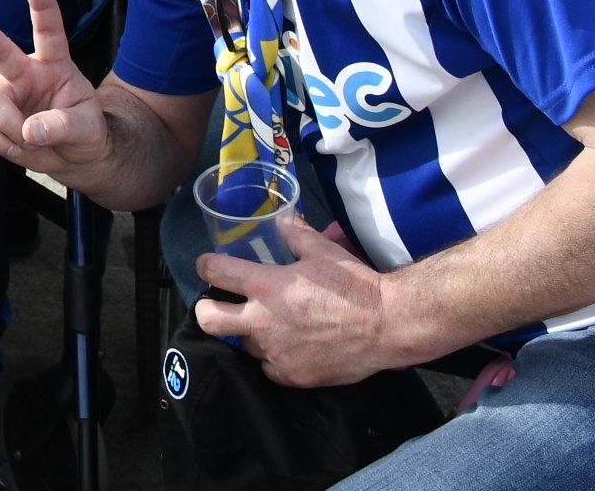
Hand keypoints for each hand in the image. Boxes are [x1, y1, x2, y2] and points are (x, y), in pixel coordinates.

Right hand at [0, 0, 106, 174]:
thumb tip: (30, 131)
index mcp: (54, 64)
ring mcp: (3, 91)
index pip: (49, 32)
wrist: (72, 156)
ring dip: (10, 129)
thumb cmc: (84, 132)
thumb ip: (64, 126)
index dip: (42, 8)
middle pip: (0, 50)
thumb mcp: (89, 129)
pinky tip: (16, 145)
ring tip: (31, 141)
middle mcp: (24, 71)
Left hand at [195, 217, 397, 385]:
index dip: (206, 266)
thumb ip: (294, 233)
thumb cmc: (355, 284)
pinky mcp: (293, 375)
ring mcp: (277, 352)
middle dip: (207, 310)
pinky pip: (269, 368)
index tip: (209, 266)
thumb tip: (281, 219)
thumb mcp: (322, 250)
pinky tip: (289, 348)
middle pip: (209, 320)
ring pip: (244, 345)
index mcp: (267, 286)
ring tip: (271, 325)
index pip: (215, 272)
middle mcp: (264, 320)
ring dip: (251, 334)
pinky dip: (274, 359)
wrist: (388, 325)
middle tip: (218, 305)